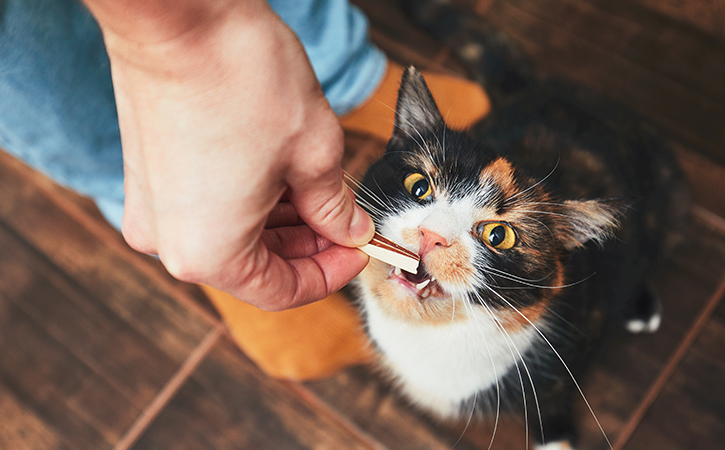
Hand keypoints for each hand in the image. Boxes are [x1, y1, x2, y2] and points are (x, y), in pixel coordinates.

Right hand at [84, 0, 373, 309]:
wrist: (178, 14)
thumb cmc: (243, 79)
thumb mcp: (314, 154)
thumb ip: (335, 208)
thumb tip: (350, 231)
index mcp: (209, 254)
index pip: (283, 291)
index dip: (332, 273)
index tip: (362, 248)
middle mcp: (170, 243)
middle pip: (255, 266)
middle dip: (309, 246)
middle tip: (349, 219)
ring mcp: (152, 209)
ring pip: (233, 237)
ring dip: (282, 223)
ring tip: (321, 191)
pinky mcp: (147, 178)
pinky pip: (208, 210)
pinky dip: (250, 203)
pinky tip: (283, 176)